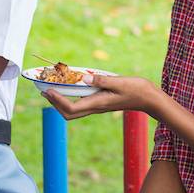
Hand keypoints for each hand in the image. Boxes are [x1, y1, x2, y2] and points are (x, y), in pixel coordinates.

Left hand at [43, 74, 159, 118]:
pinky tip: (69, 87)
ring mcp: (98, 106)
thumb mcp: (119, 81)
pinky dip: (71, 98)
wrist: (149, 99)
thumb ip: (101, 80)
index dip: (57, 101)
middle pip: (69, 114)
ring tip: (52, 89)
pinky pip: (81, 104)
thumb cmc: (137, 89)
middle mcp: (96, 107)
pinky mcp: (100, 102)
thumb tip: (84, 78)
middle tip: (45, 91)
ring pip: (74, 111)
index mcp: (98, 103)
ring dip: (61, 102)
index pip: (71, 108)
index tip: (48, 90)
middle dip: (55, 104)